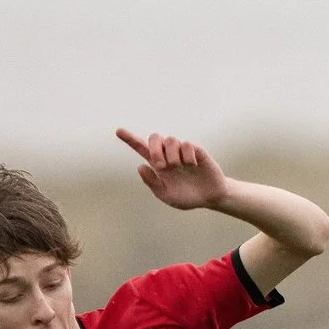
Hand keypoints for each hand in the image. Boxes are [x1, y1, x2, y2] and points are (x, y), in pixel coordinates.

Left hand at [116, 128, 230, 210]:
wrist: (210, 197)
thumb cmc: (187, 196)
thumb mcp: (166, 195)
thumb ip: (152, 182)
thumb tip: (140, 166)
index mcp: (157, 164)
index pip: (141, 148)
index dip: (129, 139)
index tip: (118, 131)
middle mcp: (168, 154)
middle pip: (154, 138)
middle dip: (154, 149)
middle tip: (160, 165)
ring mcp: (181, 151)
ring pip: (170, 140)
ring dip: (172, 155)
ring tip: (179, 167)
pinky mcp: (196, 150)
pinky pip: (187, 145)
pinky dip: (187, 156)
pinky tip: (193, 166)